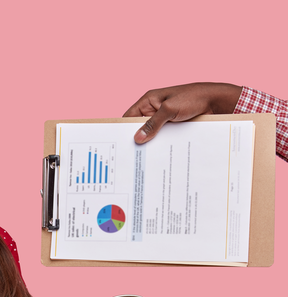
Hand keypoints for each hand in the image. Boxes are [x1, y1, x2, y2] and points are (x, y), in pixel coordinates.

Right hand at [123, 83, 242, 143]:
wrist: (217, 101)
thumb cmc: (194, 98)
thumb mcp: (170, 109)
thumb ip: (153, 124)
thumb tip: (137, 138)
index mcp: (149, 101)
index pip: (130, 116)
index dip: (124, 129)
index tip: (120, 144)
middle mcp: (154, 110)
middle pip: (139, 127)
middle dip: (137, 139)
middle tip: (131, 155)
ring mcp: (164, 119)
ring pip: (151, 134)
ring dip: (150, 143)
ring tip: (144, 158)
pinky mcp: (173, 126)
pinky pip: (163, 137)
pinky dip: (161, 144)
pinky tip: (159, 155)